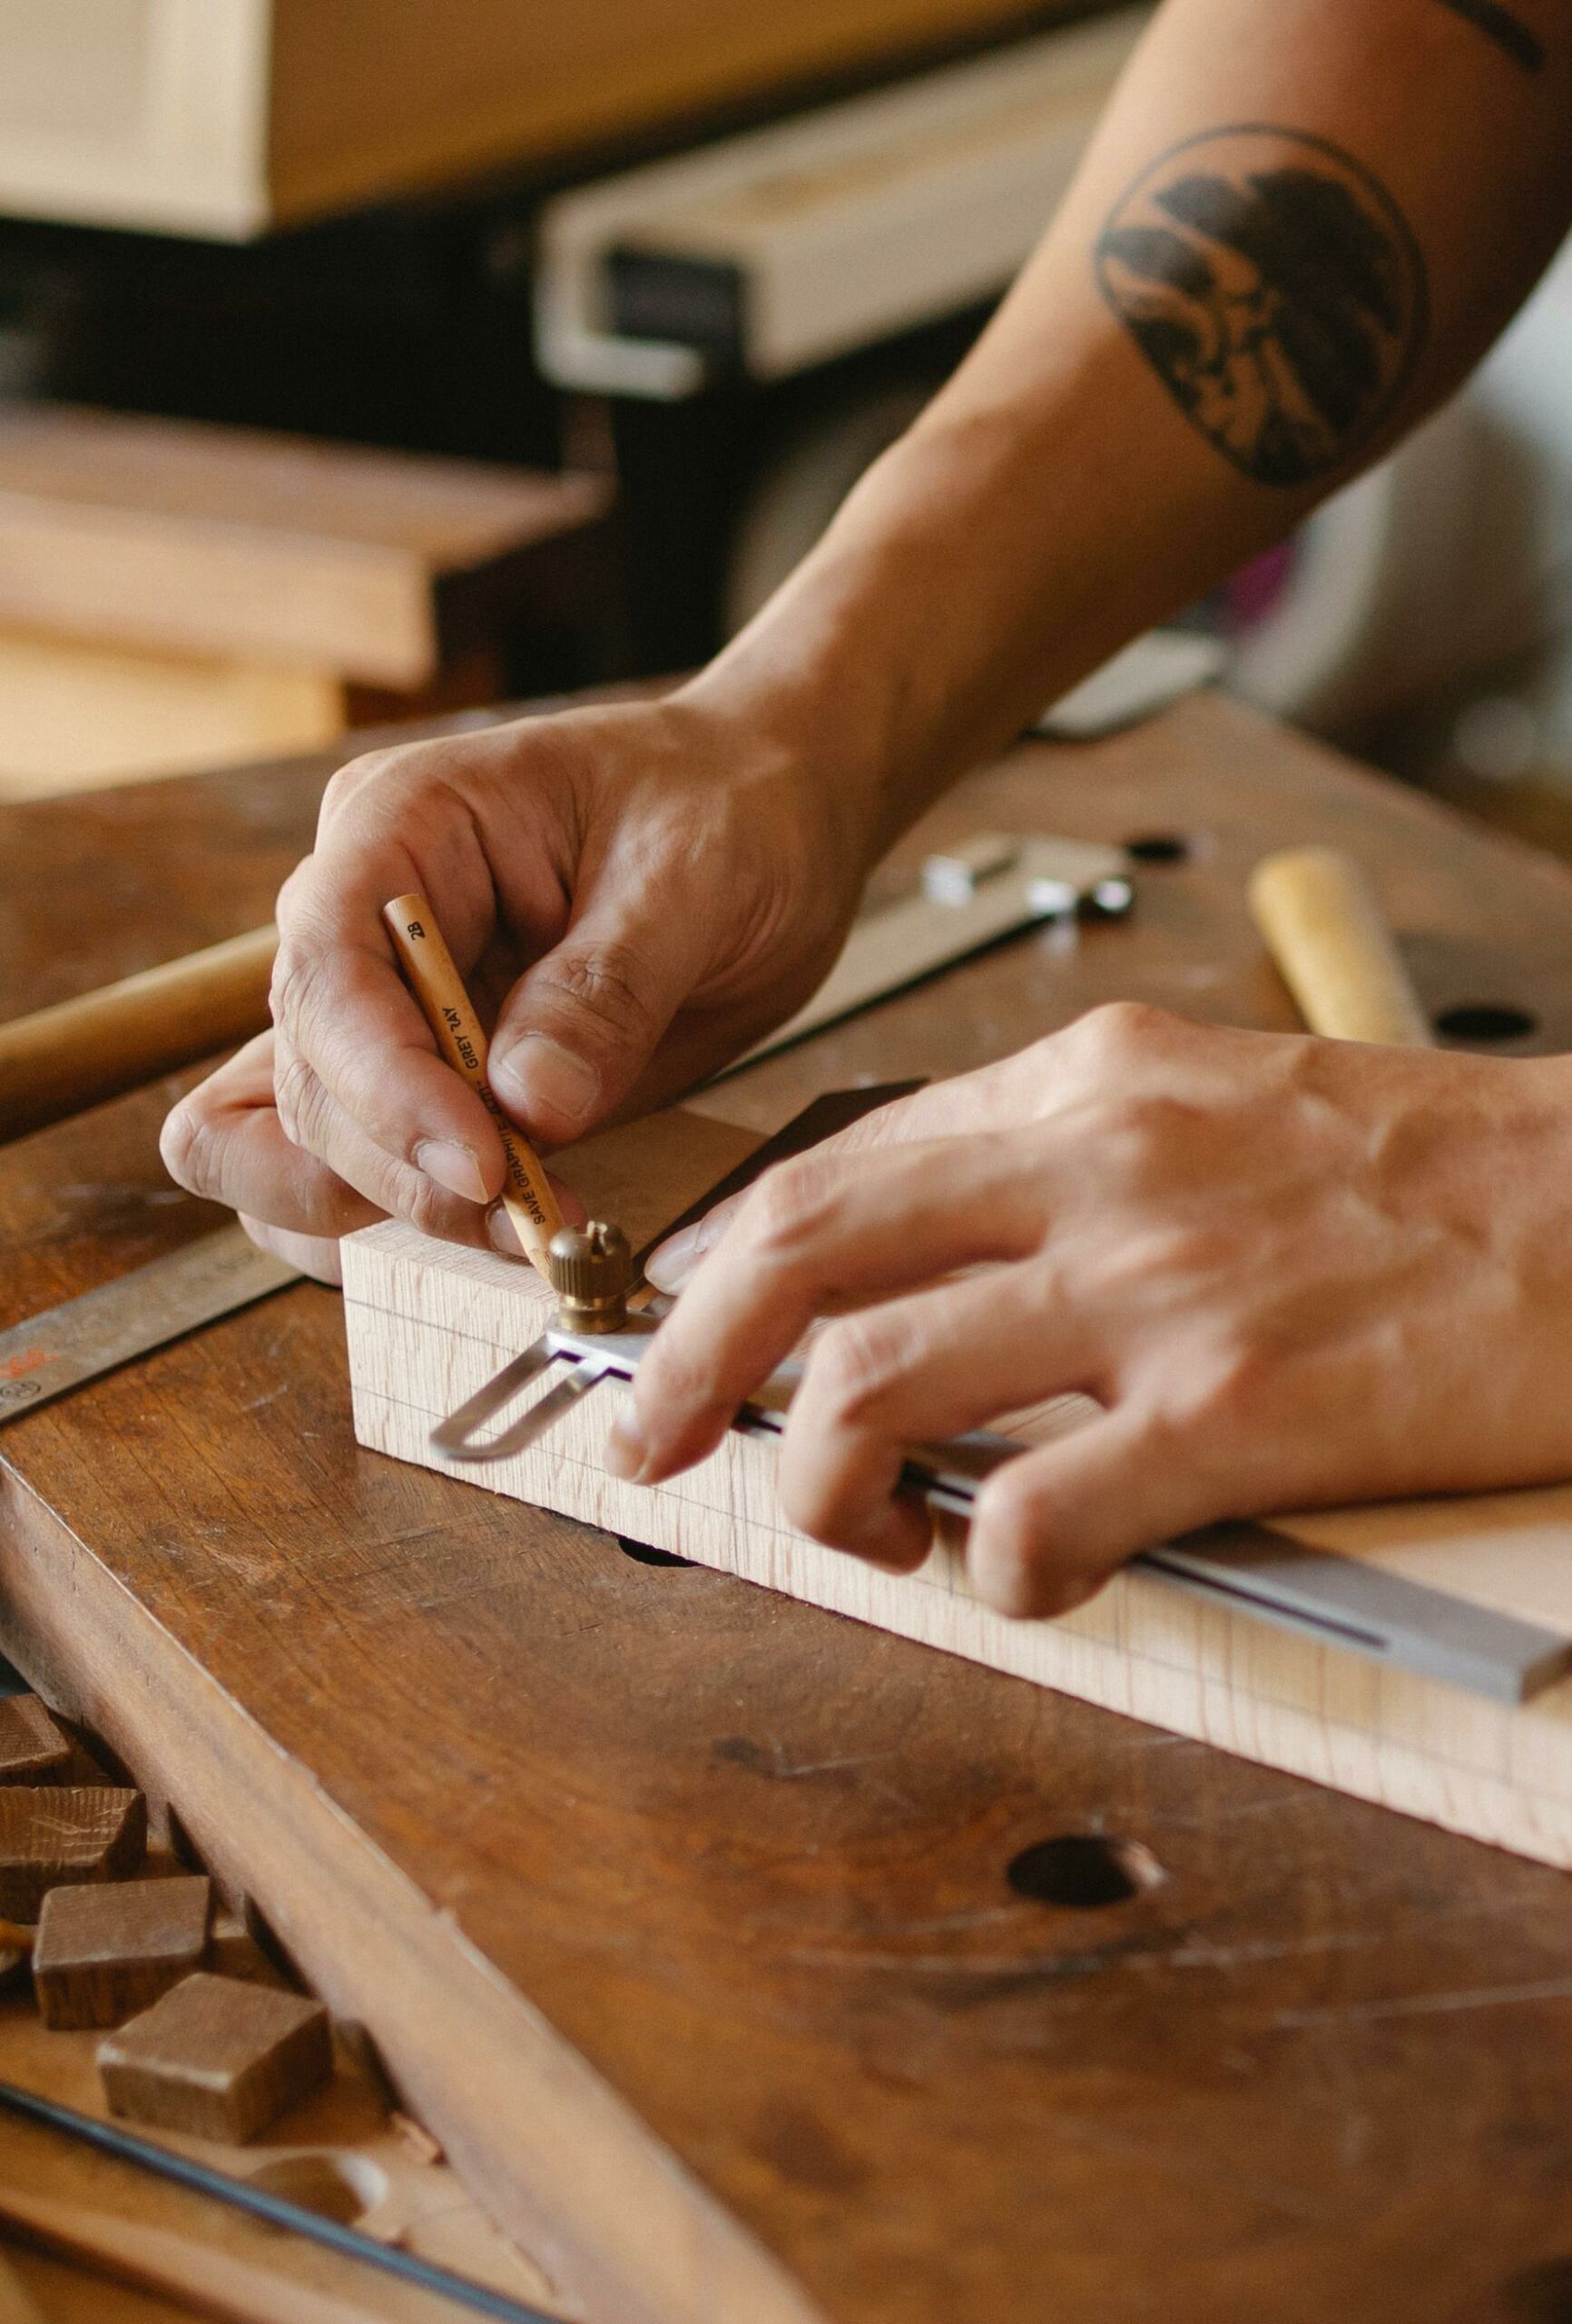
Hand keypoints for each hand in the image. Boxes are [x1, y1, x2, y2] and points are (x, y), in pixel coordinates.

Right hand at [161, 691, 871, 1280]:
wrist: (771, 826)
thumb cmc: (724, 808)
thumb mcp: (692, 876)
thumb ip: (608, 989)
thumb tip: (528, 1108)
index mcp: (400, 825)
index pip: (331, 968)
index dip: (386, 1083)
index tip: (483, 1165)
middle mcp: (362, 921)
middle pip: (310, 1074)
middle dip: (404, 1166)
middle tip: (530, 1218)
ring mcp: (384, 1009)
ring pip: (306, 1142)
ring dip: (398, 1209)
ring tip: (530, 1231)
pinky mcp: (426, 1085)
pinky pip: (359, 1170)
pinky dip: (407, 1222)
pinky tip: (501, 1236)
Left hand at [615, 1004, 1571, 1616]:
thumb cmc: (1434, 1169)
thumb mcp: (1222, 1099)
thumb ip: (1071, 1157)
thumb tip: (935, 1249)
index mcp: (1087, 1086)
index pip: (833, 1166)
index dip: (721, 1263)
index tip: (682, 1330)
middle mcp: (1096, 1167)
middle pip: (801, 1254)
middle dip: (684, 1359)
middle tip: (648, 1439)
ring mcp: (1160, 1287)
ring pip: (873, 1386)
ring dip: (821, 1483)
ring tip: (864, 1531)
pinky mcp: (1240, 1411)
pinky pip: (1032, 1513)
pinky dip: (990, 1570)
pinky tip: (1025, 1578)